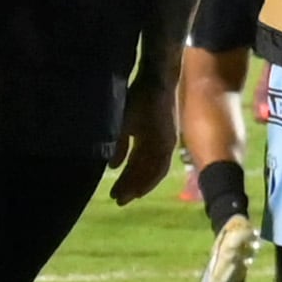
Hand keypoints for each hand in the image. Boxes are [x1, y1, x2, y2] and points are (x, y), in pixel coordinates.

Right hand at [110, 76, 177, 204]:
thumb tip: (113, 166)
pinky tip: (137, 184)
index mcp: (148, 141)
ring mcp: (165, 143)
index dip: (128, 181)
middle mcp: (159, 145)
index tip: (116, 194)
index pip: (138, 167)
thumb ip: (121, 145)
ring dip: (137, 185)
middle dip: (131, 186)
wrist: (154, 82)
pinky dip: (149, 176)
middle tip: (118, 200)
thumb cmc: (137, 99)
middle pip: (145, 172)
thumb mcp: (124, 125)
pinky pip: (159, 163)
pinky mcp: (169, 140)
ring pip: (152, 171)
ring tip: (123, 196)